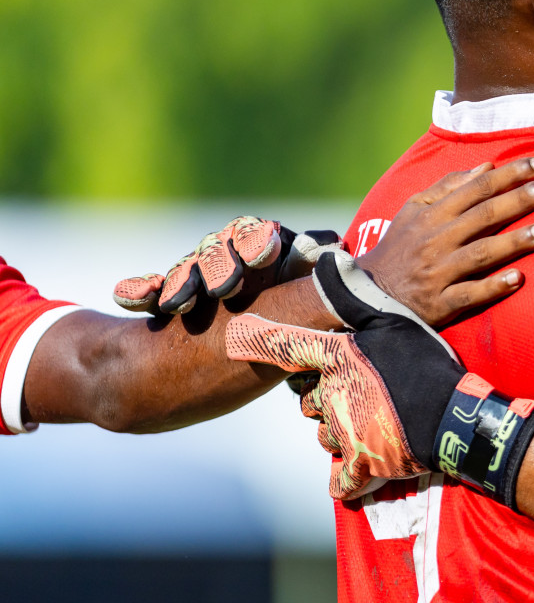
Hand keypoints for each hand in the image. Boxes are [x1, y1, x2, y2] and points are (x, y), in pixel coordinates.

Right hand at [114, 217, 339, 314]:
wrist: (233, 367)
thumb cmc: (284, 334)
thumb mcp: (300, 312)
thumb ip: (314, 286)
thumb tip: (334, 255)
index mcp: (268, 258)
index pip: (261, 236)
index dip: (259, 240)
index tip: (262, 253)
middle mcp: (233, 264)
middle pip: (221, 248)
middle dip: (219, 263)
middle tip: (223, 288)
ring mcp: (198, 282)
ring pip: (189, 269)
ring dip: (181, 283)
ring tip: (175, 306)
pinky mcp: (166, 303)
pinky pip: (149, 291)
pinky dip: (138, 292)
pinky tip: (131, 299)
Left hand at [227, 252, 533, 501]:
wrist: (454, 415)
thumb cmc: (425, 362)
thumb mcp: (393, 320)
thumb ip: (354, 297)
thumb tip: (329, 261)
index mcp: (336, 358)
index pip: (287, 347)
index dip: (261, 341)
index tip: (238, 336)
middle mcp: (331, 393)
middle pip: (307, 400)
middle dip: (324, 398)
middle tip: (359, 392)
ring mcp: (343, 431)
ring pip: (324, 435)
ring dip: (340, 432)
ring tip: (373, 423)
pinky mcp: (360, 464)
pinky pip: (340, 479)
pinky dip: (347, 478)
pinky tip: (359, 469)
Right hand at [354, 157, 533, 326]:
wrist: (369, 294)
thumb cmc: (401, 247)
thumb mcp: (415, 210)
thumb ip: (448, 187)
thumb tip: (488, 166)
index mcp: (433, 214)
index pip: (478, 187)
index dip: (511, 174)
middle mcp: (437, 240)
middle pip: (485, 215)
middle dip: (521, 199)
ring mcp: (439, 272)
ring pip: (481, 253)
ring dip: (515, 241)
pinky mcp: (440, 303)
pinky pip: (469, 294)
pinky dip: (493, 286)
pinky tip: (518, 279)